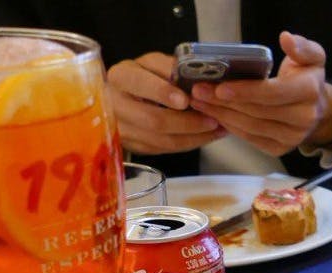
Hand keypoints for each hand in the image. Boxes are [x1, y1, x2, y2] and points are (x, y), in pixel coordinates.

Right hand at [107, 52, 224, 154]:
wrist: (125, 96)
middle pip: (154, 120)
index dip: (162, 92)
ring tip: (215, 128)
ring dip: (194, 136)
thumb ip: (171, 69)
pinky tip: (205, 136)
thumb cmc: (145, 76)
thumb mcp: (154, 64)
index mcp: (121, 77)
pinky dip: (189, 143)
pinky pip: (165, 149)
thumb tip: (198, 80)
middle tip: (212, 119)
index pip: (140, 84)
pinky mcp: (134, 146)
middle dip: (188, 122)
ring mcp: (122, 130)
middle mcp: (116, 105)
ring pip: (162, 140)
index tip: (185, 100)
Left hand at [189, 32, 331, 157]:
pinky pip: (250, 138)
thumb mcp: (311, 56)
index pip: (273, 93)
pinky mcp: (280, 148)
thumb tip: (286, 38)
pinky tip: (215, 114)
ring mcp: (292, 137)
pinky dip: (230, 126)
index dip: (245, 92)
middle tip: (198, 91)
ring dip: (222, 114)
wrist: (317, 108)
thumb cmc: (306, 79)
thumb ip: (301, 47)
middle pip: (257, 111)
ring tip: (200, 102)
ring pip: (250, 126)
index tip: (220, 87)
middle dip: (224, 102)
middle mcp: (304, 118)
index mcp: (309, 92)